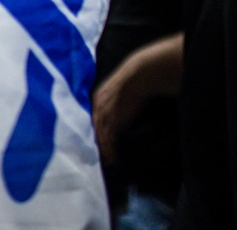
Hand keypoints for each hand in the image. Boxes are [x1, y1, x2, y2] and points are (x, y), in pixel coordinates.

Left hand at [92, 34, 183, 166]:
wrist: (140, 74)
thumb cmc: (137, 78)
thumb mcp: (123, 87)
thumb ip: (120, 96)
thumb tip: (128, 103)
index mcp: (99, 96)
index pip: (97, 118)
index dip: (100, 130)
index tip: (103, 140)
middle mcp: (98, 105)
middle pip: (97, 128)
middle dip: (100, 142)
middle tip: (104, 156)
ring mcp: (105, 113)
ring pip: (102, 136)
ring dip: (105, 150)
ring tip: (111, 161)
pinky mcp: (114, 121)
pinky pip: (109, 139)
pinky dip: (111, 150)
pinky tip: (114, 158)